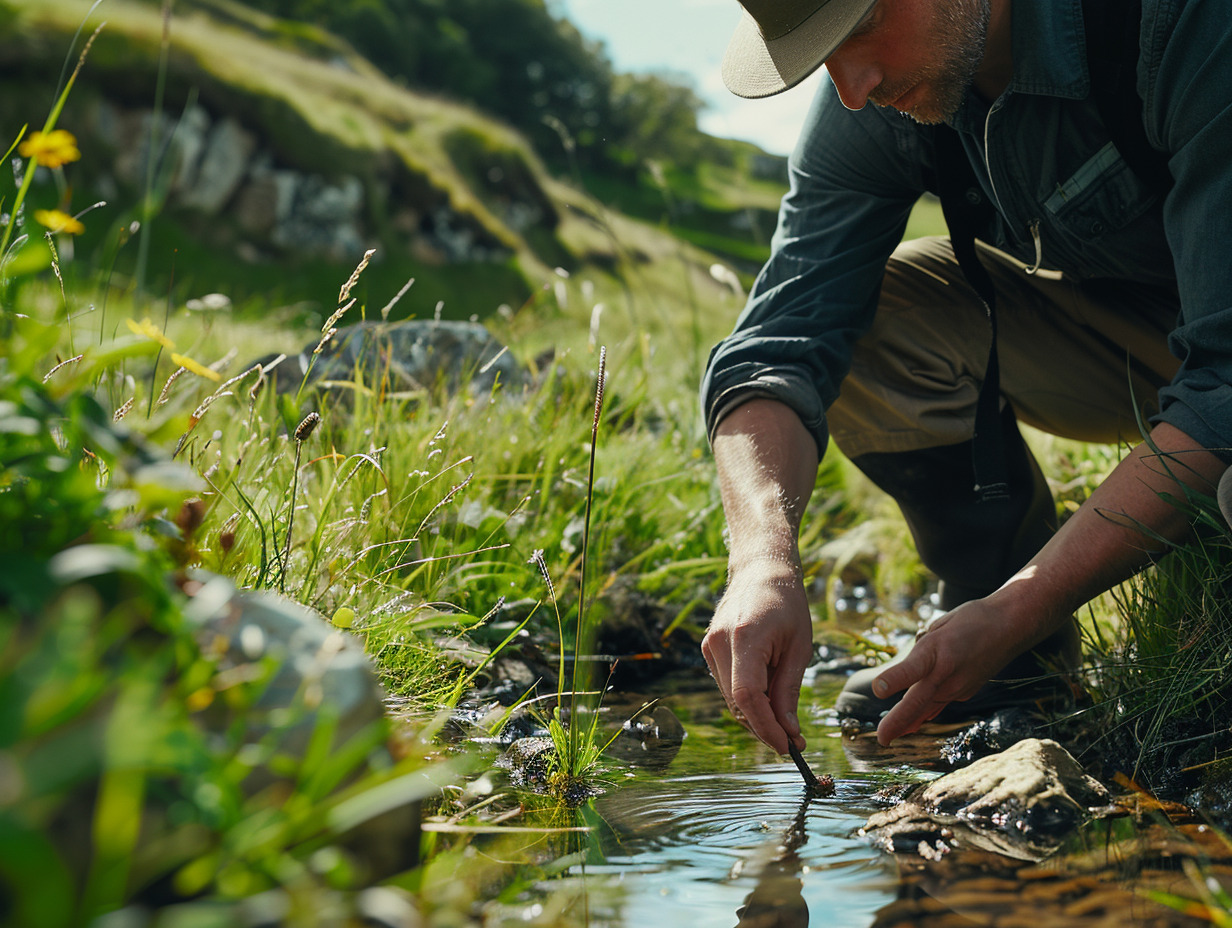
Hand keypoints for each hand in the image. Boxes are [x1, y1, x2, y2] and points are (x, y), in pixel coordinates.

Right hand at [702, 561, 814, 754]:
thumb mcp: (799, 647)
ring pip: (731, 699)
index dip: (766, 728)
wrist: (761, 569)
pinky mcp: (708, 648)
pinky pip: (727, 686)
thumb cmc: (787, 604)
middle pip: (738, 703)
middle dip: (765, 727)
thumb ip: (788, 691)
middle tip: (794, 741)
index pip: (748, 696)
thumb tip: (789, 732)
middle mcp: (719, 643)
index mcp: (745, 637)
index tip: (788, 747)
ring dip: (757, 716)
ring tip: (786, 720)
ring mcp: (709, 646)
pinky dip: (748, 700)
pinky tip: (768, 699)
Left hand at [871, 597, 1035, 745]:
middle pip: (918, 701)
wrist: (1011, 626)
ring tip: (891, 737)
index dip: (895, 678)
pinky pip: (940, 703)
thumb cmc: (972, 619)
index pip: (913, 667)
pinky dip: (925, 713)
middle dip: (897, 721)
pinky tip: (913, 724)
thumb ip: (921, 650)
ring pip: (928, 707)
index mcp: (938, 649)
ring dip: (908, 722)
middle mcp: (948, 674)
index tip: (878, 689)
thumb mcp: (940, 626)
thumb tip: (909, 671)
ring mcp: (959, 687)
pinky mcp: (966, 692)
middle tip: (881, 740)